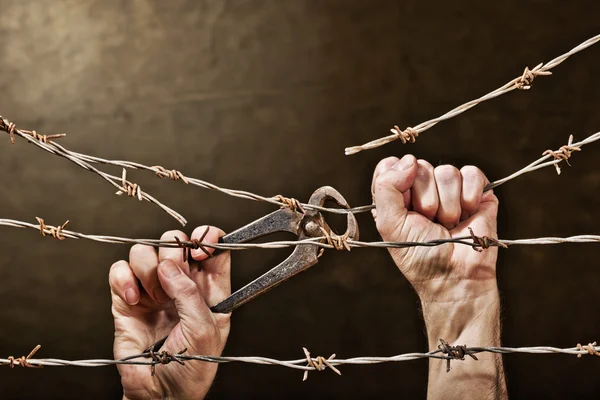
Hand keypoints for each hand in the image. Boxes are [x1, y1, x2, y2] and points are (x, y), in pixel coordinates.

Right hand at [109, 226, 230, 399]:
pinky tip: (133, 300)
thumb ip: (191, 295)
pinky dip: (123, 279)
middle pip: (174, 241)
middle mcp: (182, 283)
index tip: (199, 247)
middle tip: (172, 276)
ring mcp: (153, 289)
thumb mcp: (205, 331)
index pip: (212, 245)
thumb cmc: (192, 368)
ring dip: (147, 271)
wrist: (159, 395)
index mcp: (210, 287)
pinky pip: (119, 269)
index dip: (206, 237)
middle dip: (172, 252)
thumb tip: (170, 266)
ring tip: (154, 299)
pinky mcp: (126, 298)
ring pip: (145, 251)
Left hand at [372, 155, 506, 398]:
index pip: (390, 165)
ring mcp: (451, 189)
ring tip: (449, 225)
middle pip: (419, 166)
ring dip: (448, 205)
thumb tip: (408, 160)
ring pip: (446, 171)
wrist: (455, 278)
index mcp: (397, 195)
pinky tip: (468, 215)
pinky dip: (469, 196)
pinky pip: (472, 173)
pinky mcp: (478, 192)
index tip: (404, 204)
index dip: (396, 179)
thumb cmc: (419, 256)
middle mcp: (422, 189)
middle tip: (429, 223)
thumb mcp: (389, 224)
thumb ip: (386, 188)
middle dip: (424, 200)